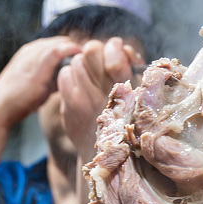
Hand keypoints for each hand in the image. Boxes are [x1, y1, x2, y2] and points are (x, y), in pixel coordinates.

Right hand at [0, 35, 83, 127]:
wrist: (0, 108)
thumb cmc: (19, 101)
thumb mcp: (38, 86)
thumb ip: (53, 80)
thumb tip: (70, 81)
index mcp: (30, 53)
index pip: (56, 43)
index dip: (72, 49)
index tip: (85, 59)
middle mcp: (31, 50)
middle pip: (61, 40)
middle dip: (77, 48)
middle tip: (93, 57)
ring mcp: (33, 55)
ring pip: (61, 43)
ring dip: (77, 49)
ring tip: (91, 57)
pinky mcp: (36, 65)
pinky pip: (58, 51)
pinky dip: (71, 51)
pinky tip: (81, 57)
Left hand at [58, 36, 143, 159]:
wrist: (109, 156)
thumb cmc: (127, 121)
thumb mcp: (138, 96)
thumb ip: (131, 69)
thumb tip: (120, 48)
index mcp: (124, 89)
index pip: (112, 52)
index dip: (114, 48)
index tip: (116, 55)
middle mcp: (102, 93)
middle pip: (91, 50)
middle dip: (96, 52)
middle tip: (100, 63)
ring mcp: (82, 100)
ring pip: (76, 61)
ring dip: (83, 65)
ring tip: (90, 77)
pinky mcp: (69, 107)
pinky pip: (63, 76)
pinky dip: (70, 77)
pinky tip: (79, 87)